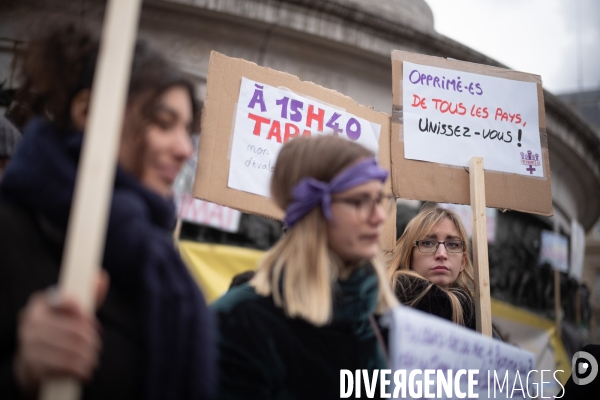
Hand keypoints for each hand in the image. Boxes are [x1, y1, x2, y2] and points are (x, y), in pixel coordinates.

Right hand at [13, 271, 108, 393]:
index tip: (93, 326)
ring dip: (88, 357)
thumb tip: (100, 277)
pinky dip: (80, 369)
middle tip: (96, 346)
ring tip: (92, 359)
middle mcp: (30, 322)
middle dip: (91, 340)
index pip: (69, 302)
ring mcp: (28, 344)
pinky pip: (64, 366)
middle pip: (75, 330)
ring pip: (72, 350)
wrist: (32, 363)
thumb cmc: (57, 331)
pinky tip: (85, 370)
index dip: (86, 317)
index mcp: (40, 303)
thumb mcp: (71, 313)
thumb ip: (88, 296)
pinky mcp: (31, 365)